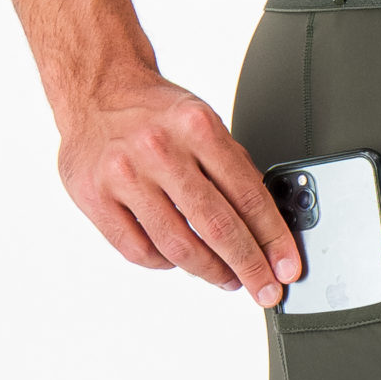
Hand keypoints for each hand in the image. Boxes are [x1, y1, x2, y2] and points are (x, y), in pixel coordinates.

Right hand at [56, 75, 302, 307]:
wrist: (96, 89)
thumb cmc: (154, 112)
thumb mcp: (203, 122)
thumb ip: (232, 168)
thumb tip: (266, 226)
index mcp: (197, 126)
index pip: (247, 196)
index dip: (272, 239)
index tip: (285, 267)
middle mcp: (159, 149)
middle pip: (217, 226)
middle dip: (248, 267)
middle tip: (264, 290)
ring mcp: (123, 174)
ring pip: (178, 247)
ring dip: (210, 271)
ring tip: (226, 278)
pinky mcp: (94, 197)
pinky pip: (139, 251)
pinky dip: (165, 263)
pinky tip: (177, 259)